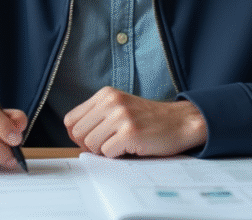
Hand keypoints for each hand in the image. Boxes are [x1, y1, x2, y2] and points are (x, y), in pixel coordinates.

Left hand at [64, 87, 206, 157]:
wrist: (181, 122)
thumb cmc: (149, 120)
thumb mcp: (120, 108)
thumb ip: (97, 116)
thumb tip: (72, 135)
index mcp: (105, 94)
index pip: (71, 120)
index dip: (78, 135)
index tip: (94, 139)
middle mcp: (111, 102)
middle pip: (78, 134)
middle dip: (91, 145)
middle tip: (110, 144)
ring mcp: (121, 116)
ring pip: (91, 144)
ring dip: (104, 151)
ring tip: (122, 144)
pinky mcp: (130, 133)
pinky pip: (107, 153)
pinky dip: (117, 156)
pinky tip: (131, 147)